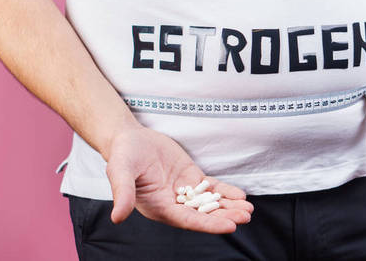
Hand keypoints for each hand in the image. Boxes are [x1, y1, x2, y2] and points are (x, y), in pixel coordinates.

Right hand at [104, 125, 253, 232]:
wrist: (130, 139)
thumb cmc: (123, 156)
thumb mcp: (120, 171)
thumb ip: (122, 193)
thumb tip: (117, 217)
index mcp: (158, 207)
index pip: (187, 220)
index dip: (208, 224)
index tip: (229, 226)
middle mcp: (173, 204)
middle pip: (203, 214)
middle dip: (224, 216)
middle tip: (245, 216)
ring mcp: (184, 192)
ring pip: (210, 203)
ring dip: (229, 206)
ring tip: (248, 209)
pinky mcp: (191, 178)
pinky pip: (211, 188)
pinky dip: (225, 192)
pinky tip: (240, 195)